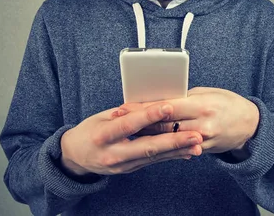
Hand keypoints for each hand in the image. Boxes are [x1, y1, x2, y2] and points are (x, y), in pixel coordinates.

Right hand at [59, 103, 202, 176]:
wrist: (75, 157)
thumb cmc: (90, 130)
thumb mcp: (101, 116)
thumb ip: (125, 112)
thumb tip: (149, 104)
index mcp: (103, 135)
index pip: (130, 125)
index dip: (149, 116)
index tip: (168, 107)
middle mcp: (114, 154)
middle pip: (148, 146)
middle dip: (174, 141)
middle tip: (195, 135)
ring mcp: (123, 165)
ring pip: (155, 156)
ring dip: (178, 150)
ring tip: (197, 144)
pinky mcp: (130, 169)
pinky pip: (154, 161)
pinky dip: (172, 156)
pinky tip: (187, 152)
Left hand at [117, 87, 259, 153]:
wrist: (250, 125)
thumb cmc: (228, 103)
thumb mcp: (207, 93)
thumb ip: (184, 97)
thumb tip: (161, 97)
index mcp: (201, 106)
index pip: (166, 107)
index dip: (143, 108)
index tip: (126, 107)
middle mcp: (201, 125)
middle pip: (163, 125)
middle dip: (139, 122)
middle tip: (118, 119)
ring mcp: (202, 141)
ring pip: (167, 138)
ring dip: (146, 135)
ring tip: (127, 131)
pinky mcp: (202, 150)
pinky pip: (178, 147)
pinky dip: (162, 143)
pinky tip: (147, 142)